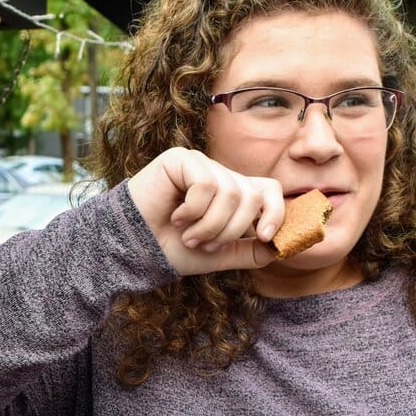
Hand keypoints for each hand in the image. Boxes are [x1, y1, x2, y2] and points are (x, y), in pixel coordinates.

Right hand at [125, 147, 284, 275]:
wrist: (136, 248)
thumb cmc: (173, 249)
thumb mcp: (219, 255)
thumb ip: (249, 251)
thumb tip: (279, 249)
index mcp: (233, 194)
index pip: (269, 190)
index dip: (275, 212)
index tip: (266, 237)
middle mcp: (220, 175)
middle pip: (251, 195)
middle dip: (231, 229)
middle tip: (205, 243)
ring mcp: (201, 165)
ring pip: (230, 193)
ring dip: (209, 225)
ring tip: (188, 235)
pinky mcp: (181, 159)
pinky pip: (206, 185)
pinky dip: (193, 210)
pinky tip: (175, 217)